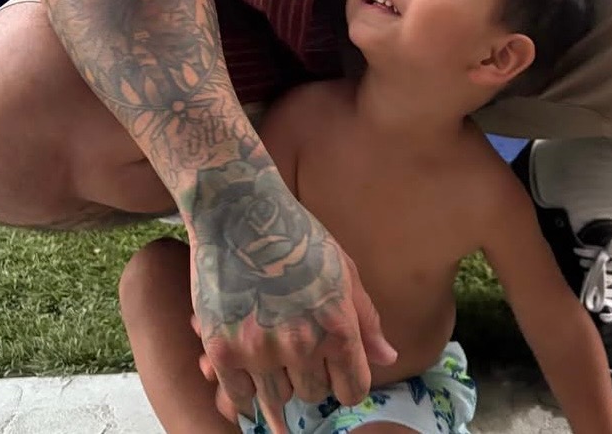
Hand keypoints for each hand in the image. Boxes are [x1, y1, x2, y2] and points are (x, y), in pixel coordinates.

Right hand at [189, 170, 396, 433]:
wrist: (239, 211)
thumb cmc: (297, 236)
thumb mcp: (343, 270)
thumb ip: (366, 320)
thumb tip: (388, 359)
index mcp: (337, 327)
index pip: (352, 390)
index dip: (346, 381)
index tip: (335, 369)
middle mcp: (301, 345)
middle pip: (313, 395)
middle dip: (310, 375)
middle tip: (298, 346)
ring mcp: (259, 350)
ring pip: (277, 399)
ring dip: (278, 380)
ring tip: (273, 347)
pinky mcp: (222, 350)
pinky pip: (240, 396)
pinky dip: (245, 387)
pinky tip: (248, 365)